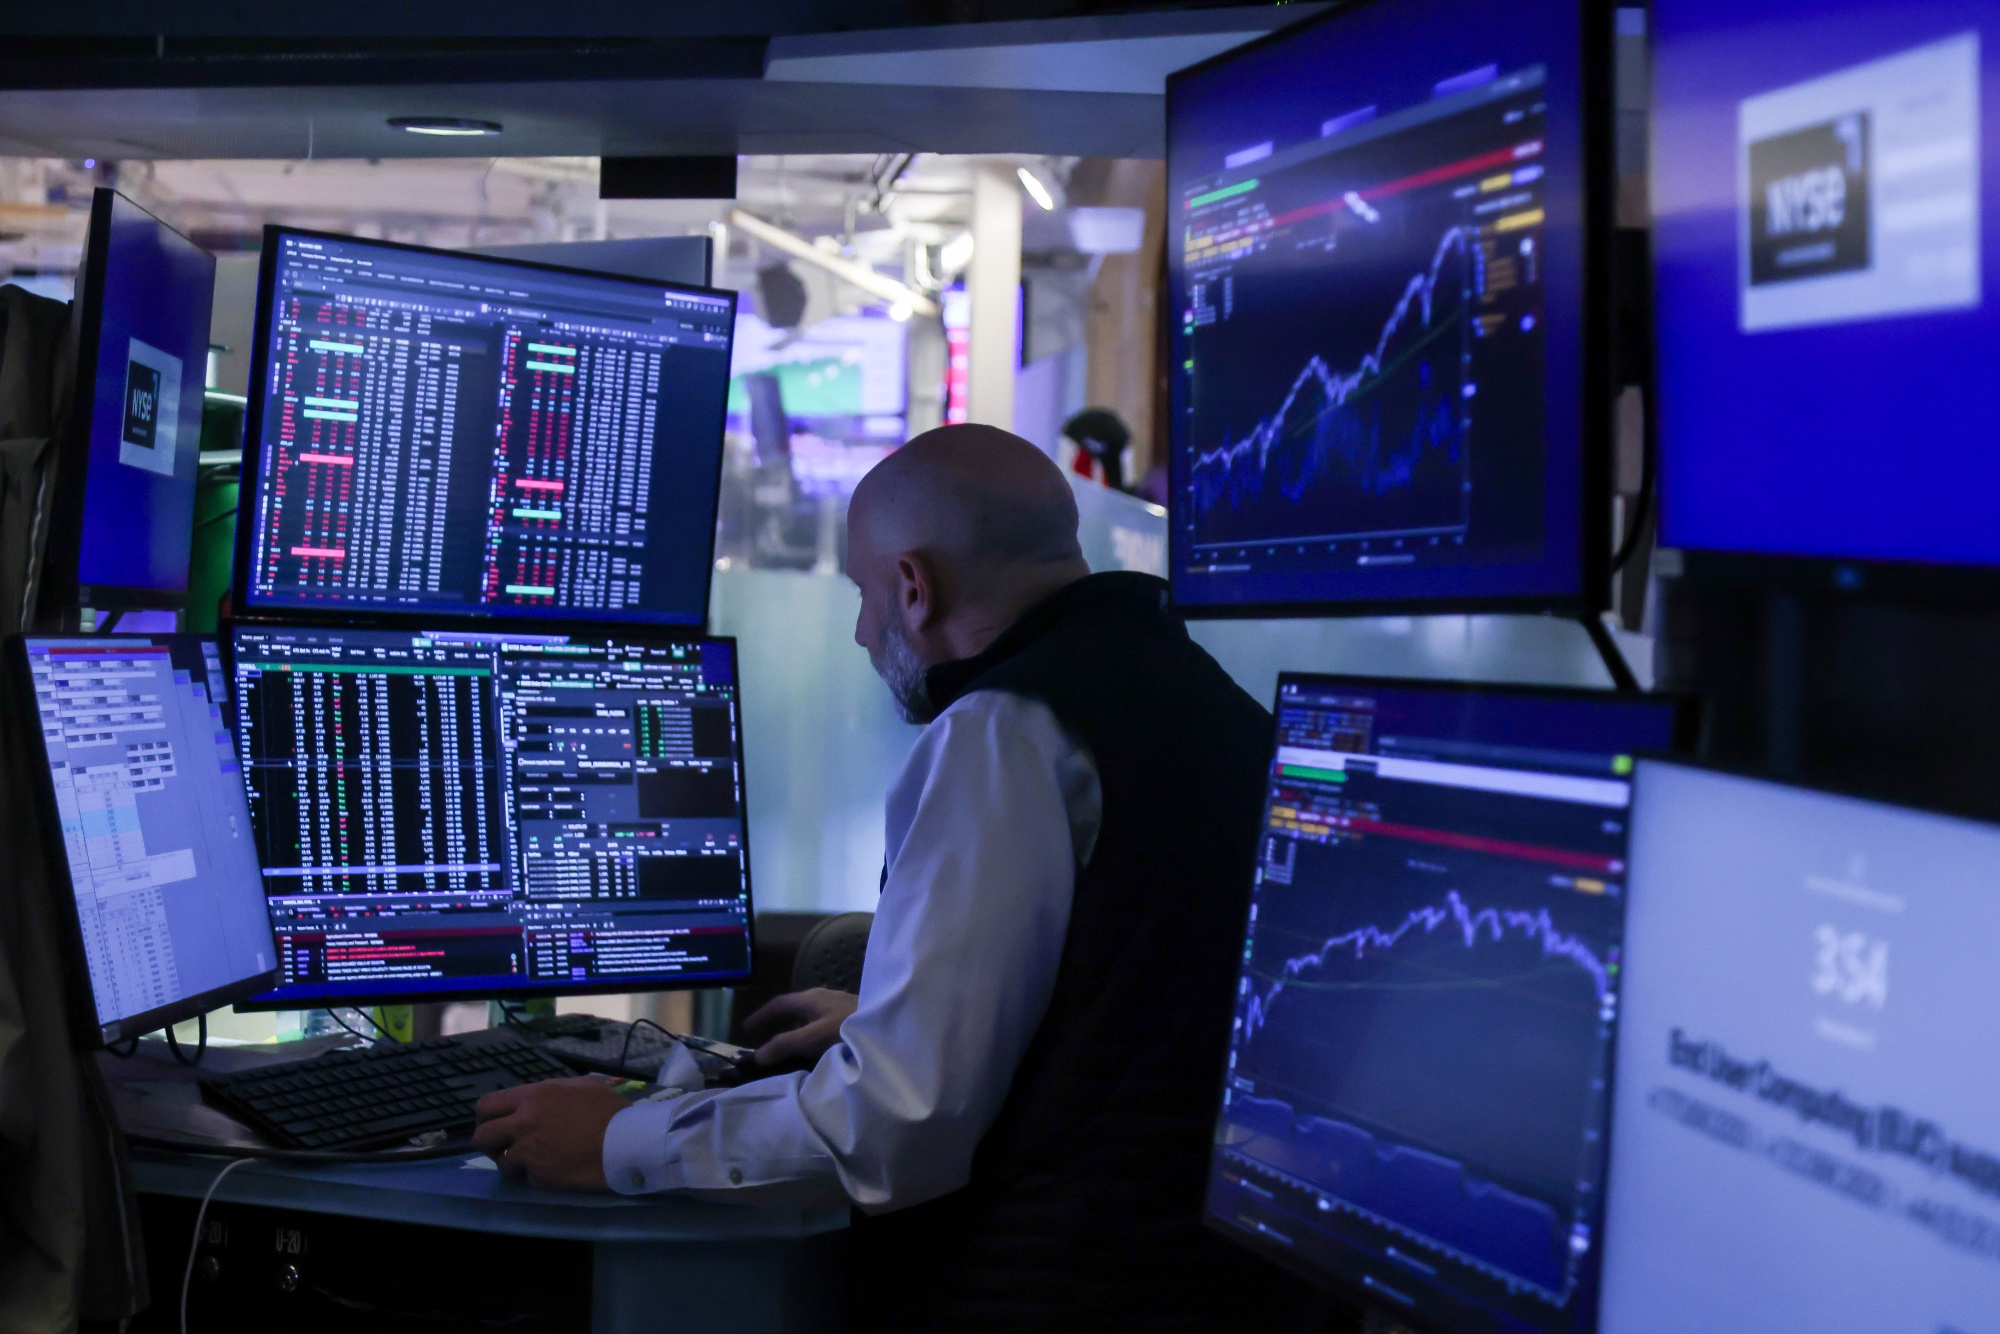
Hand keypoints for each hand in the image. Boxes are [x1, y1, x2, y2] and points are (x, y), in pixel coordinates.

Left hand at [472, 1077, 627, 1191]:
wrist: (627, 1143)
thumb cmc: (610, 1111)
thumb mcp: (583, 1086)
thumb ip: (555, 1090)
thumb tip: (543, 1097)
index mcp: (533, 1097)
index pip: (487, 1105)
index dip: (486, 1117)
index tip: (496, 1124)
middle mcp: (524, 1124)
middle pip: (482, 1136)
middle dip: (490, 1143)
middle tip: (505, 1146)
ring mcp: (529, 1152)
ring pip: (501, 1162)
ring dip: (514, 1163)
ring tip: (534, 1161)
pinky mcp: (539, 1177)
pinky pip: (526, 1178)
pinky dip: (536, 1176)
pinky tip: (555, 1170)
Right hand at [740, 988, 857, 1068]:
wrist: (893, 1030)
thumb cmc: (850, 1028)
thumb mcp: (813, 1037)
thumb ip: (785, 1045)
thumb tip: (757, 1055)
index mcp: (813, 998)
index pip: (779, 1003)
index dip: (761, 1016)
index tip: (746, 1029)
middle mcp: (825, 999)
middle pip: (795, 1010)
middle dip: (778, 1024)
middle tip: (765, 1042)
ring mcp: (840, 1008)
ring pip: (810, 1019)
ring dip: (796, 1031)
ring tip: (788, 1051)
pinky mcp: (852, 1021)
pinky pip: (823, 1027)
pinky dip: (812, 1037)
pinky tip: (816, 1052)